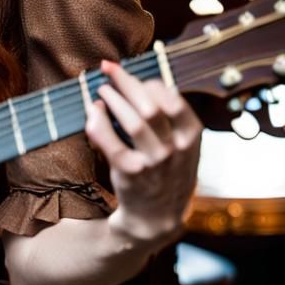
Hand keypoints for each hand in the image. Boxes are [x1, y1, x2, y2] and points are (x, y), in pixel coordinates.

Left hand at [85, 60, 202, 249]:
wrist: (157, 215)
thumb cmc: (168, 170)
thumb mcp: (183, 145)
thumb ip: (170, 116)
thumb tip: (140, 81)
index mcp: (191, 136)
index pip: (173, 99)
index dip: (150, 82)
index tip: (137, 75)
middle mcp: (175, 149)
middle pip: (150, 106)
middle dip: (126, 82)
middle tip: (109, 69)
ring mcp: (153, 162)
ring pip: (131, 121)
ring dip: (113, 99)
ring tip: (102, 89)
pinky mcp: (129, 172)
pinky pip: (109, 141)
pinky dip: (98, 121)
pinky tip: (93, 111)